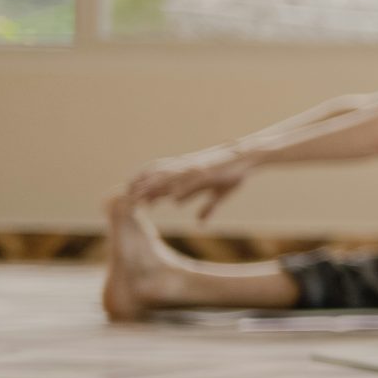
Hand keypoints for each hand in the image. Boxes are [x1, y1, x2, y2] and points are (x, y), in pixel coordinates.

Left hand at [125, 149, 252, 218]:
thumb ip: (207, 207)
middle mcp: (188, 169)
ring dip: (157, 190)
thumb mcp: (218, 193)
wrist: (248, 155)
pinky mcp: (209, 173)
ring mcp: (197, 170)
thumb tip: (198, 222)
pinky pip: (193, 183)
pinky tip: (173, 199)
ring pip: (173, 181)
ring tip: (143, 201)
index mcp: (187, 172)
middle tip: (129, 202)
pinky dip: (183, 190)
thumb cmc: (234, 173)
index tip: (134, 202)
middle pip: (161, 179)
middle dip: (144, 190)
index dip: (147, 191)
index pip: (161, 181)